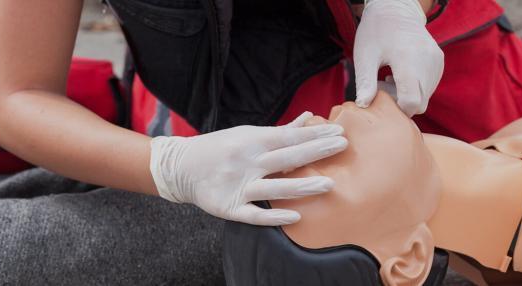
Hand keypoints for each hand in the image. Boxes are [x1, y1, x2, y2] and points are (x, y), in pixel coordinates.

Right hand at [149, 112, 347, 225]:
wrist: (179, 167)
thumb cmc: (219, 148)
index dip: (314, 134)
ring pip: (274, 188)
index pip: (289, 136)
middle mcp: (246, 162)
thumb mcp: (246, 134)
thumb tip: (308, 118)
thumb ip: (279, 131)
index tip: (338, 132)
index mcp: (251, 141)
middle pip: (286, 158)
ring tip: (328, 184)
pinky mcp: (229, 207)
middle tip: (342, 146)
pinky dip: (274, 216)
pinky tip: (295, 216)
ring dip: (302, 186)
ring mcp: (238, 186)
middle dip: (316, 151)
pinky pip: (254, 214)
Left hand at [353, 0, 443, 116]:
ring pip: (425, 97)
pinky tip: (401, 75)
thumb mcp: (365, 56)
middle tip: (382, 84)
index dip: (396, 107)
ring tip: (390, 77)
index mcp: (408, 59)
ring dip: (408, 95)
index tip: (381, 93)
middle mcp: (428, 61)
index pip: (412, 102)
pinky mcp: (439, 63)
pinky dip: (415, 87)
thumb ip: (365, 82)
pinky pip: (429, 87)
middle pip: (420, 103)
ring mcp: (436, 62)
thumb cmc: (376, 32)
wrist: (396, 9)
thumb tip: (363, 105)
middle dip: (400, 102)